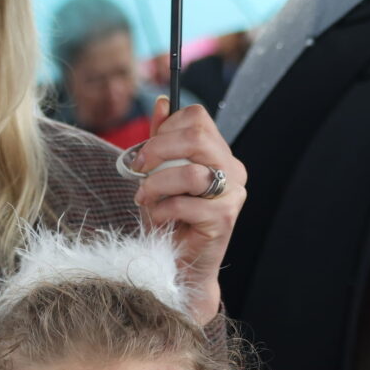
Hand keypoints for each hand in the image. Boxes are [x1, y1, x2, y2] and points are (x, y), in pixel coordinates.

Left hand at [124, 100, 243, 324]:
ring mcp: (232, 194)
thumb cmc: (170, 221)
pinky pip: (185, 204)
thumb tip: (163, 103)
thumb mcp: (159, 176)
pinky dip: (161, 211)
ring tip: (144, 199)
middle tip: (137, 169)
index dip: (165, 128)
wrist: (180, 266)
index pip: (198, 118)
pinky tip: (157, 221)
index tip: (146, 151)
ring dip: (156, 185)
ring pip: (191, 172)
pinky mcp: (224, 218)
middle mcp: (232, 169)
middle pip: (197, 136)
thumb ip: (162, 141)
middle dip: (157, 150)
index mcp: (218, 154)